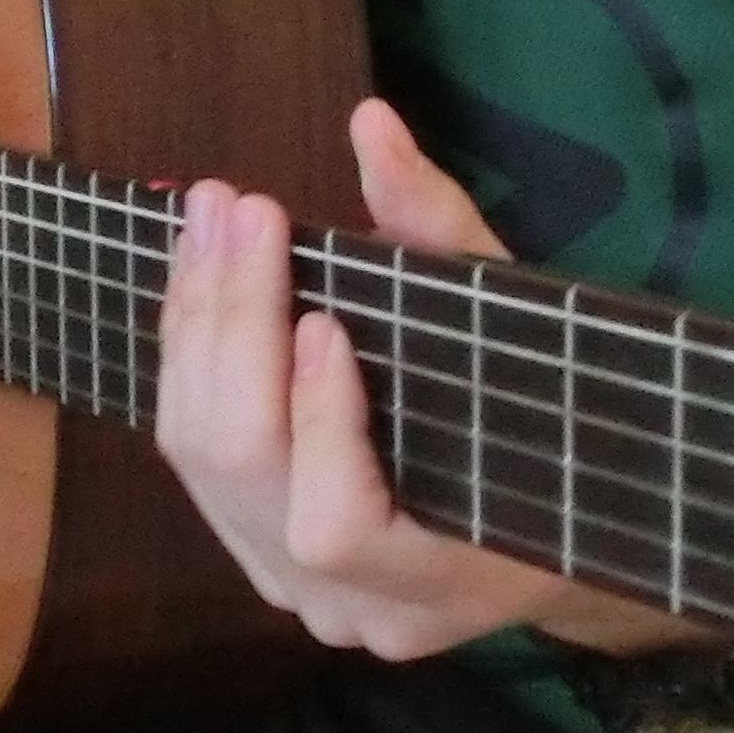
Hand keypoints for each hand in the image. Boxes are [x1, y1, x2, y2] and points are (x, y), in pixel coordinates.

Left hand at [155, 98, 695, 662]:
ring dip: (197, 326)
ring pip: (200, 462)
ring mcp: (292, 592)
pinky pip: (190, 458)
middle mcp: (353, 610)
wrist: (540, 519)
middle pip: (247, 473)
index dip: (319, 427)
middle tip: (240, 208)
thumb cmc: (544, 415)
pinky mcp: (251, 554)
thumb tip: (371, 122)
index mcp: (444, 584)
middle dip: (235, 327)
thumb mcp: (518, 327)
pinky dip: (189, 358)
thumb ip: (443, 233)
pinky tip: (197, 276)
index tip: (325, 317)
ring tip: (212, 219)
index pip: (337, 526)